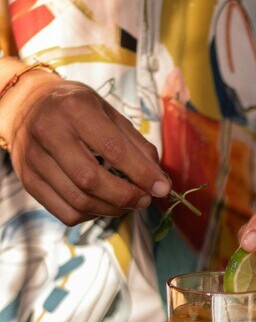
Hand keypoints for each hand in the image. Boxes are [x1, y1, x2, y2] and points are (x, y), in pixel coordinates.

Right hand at [4, 71, 169, 224]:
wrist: (27, 105)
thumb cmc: (77, 109)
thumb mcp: (109, 113)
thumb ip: (136, 145)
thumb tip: (160, 181)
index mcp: (74, 109)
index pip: (112, 149)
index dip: (141, 174)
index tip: (162, 188)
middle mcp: (49, 132)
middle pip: (91, 180)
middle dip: (125, 197)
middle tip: (144, 200)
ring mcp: (34, 159)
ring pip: (79, 201)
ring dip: (112, 209)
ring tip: (127, 203)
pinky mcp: (29, 181)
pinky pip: (66, 213)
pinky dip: (92, 215)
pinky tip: (102, 205)